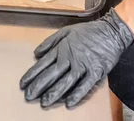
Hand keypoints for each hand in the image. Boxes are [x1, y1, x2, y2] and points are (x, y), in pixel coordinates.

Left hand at [19, 9, 133, 107]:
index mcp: (62, 49)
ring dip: (54, 93)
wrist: (111, 32)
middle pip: (51, 74)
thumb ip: (50, 42)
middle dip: (38, 86)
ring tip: (44, 102)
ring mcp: (83, 66)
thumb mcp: (66, 31)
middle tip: (28, 96)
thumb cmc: (88, 31)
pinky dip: (77, 94)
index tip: (23, 84)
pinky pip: (85, 85)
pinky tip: (69, 102)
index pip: (43, 64)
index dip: (32, 74)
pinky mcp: (95, 72)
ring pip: (66, 82)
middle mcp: (70, 58)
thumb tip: (36, 53)